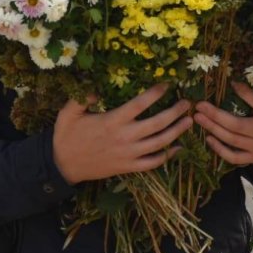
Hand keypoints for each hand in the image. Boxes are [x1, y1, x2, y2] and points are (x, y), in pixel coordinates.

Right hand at [52, 82, 192, 184]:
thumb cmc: (67, 136)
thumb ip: (83, 97)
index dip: (155, 94)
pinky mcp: (128, 167)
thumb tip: (96, 86)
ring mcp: (128, 154)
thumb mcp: (69, 112)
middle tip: (187, 104)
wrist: (63, 165)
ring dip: (177, 132)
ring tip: (189, 121)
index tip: (167, 85)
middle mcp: (124, 137)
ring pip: (159, 143)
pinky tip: (178, 149)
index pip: (139, 104)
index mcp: (112, 121)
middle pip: (157, 124)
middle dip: (175, 112)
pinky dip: (167, 157)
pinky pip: (152, 163)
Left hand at [194, 82, 252, 177]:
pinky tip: (210, 139)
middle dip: (214, 114)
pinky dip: (220, 149)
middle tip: (199, 105)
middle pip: (235, 124)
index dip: (244, 92)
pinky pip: (234, 157)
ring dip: (212, 129)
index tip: (232, 83)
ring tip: (198, 118)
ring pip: (231, 140)